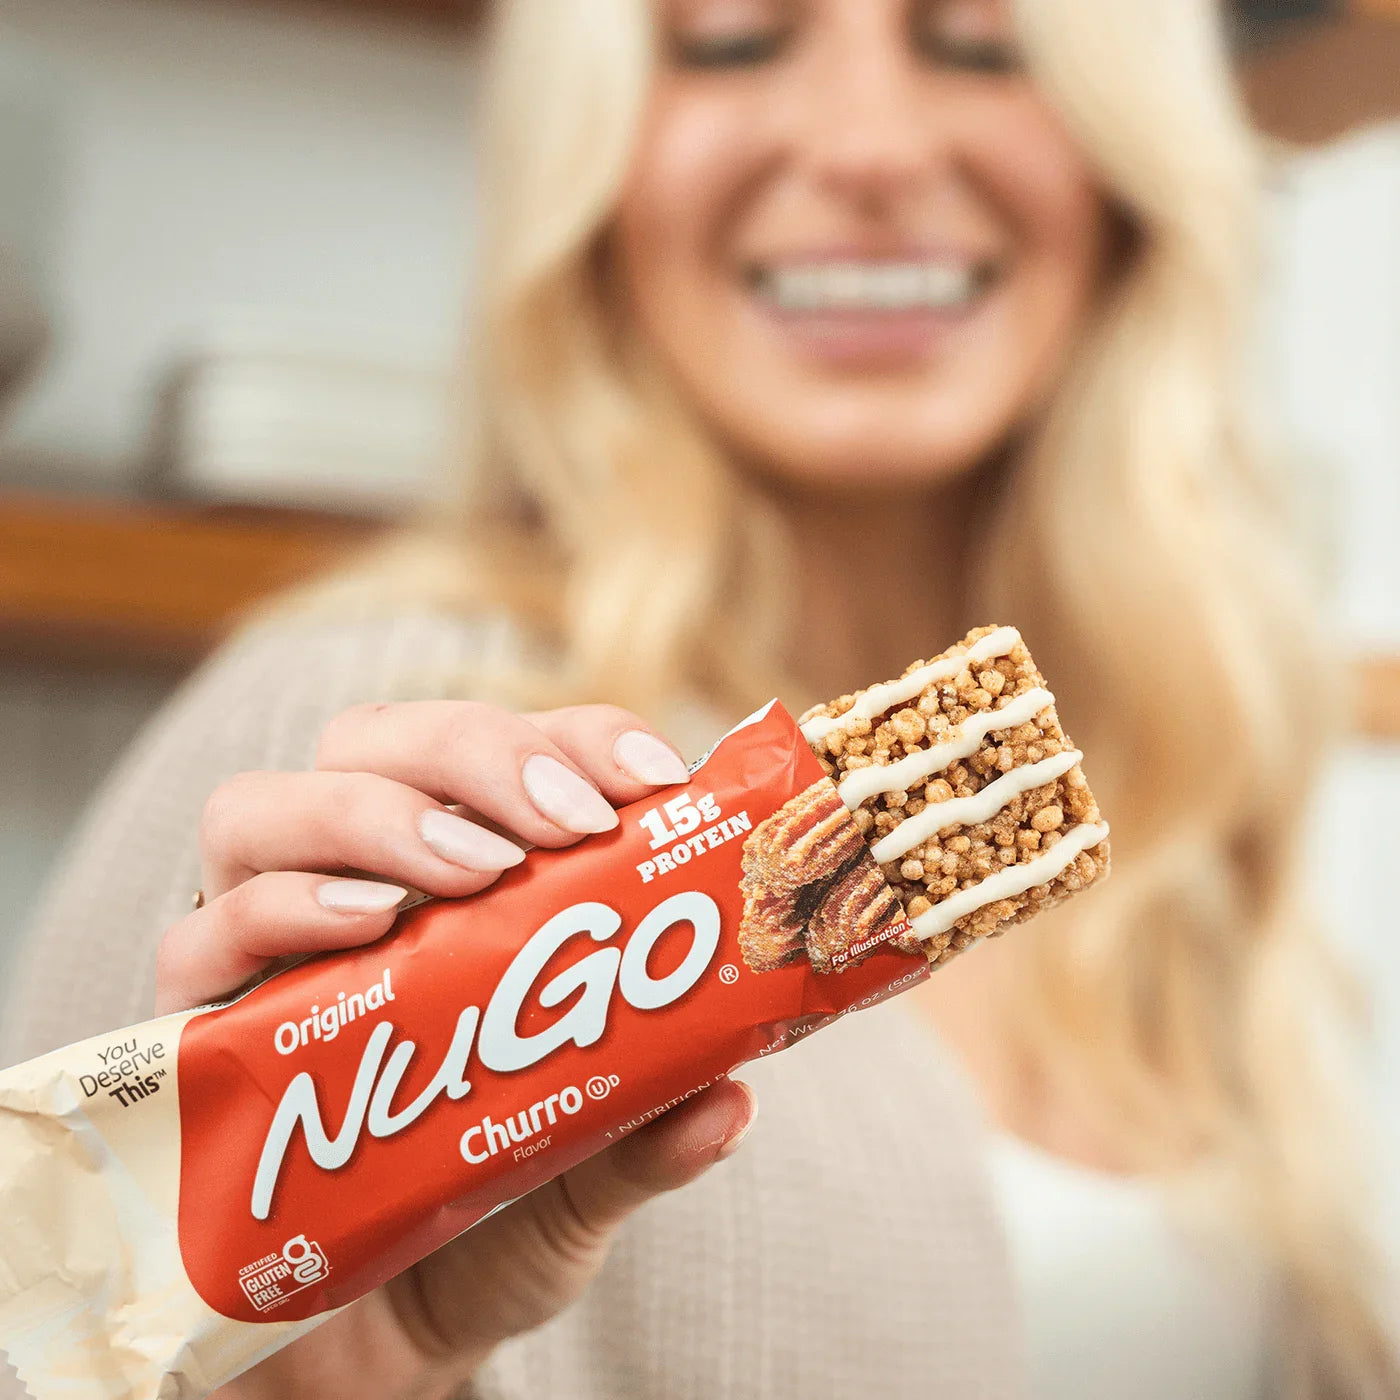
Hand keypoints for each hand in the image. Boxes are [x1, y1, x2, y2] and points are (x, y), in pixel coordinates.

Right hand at [158, 701, 757, 1399]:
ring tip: (474, 866)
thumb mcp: (583, 1181)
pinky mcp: (193, 1031)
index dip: (574, 739)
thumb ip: (647, 1135)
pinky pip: (198, 936)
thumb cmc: (482, 1229)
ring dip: (379, 813)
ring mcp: (261, 952)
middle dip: (477, 755)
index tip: (649, 775)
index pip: (503, 756)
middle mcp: (349, 891)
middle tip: (563, 820)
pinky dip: (283, 907)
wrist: (370, 1351)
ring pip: (266, 807)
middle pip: (376, 744)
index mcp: (454, 889)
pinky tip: (364, 925)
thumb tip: (731, 1101)